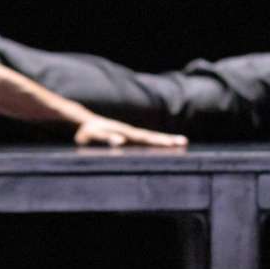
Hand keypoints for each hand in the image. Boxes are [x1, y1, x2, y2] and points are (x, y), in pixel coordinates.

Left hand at [72, 114, 187, 148]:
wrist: (85, 122)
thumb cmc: (87, 132)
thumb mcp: (93, 136)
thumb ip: (106, 138)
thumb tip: (121, 142)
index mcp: (125, 133)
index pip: (146, 139)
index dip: (159, 142)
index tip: (172, 144)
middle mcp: (130, 132)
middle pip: (153, 137)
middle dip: (169, 140)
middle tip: (184, 142)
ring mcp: (130, 134)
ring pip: (151, 138)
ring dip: (166, 140)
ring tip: (182, 142)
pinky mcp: (129, 137)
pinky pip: (145, 141)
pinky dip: (156, 142)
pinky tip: (164, 145)